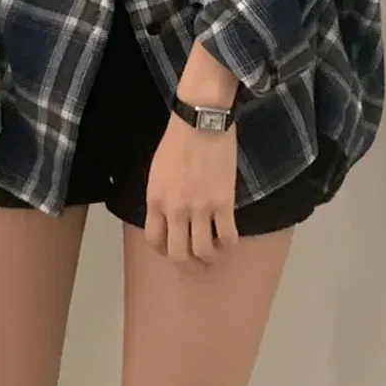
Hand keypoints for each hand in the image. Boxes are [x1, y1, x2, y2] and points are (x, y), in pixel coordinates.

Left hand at [145, 40, 239, 267]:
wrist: (200, 120)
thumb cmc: (178, 138)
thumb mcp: (158, 170)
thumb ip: (161, 195)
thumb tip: (169, 214)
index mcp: (155, 200)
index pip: (154, 240)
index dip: (165, 251)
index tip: (174, 250)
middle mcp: (174, 209)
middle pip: (178, 254)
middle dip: (188, 265)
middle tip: (198, 265)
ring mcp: (199, 208)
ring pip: (203, 251)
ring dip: (210, 258)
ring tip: (216, 253)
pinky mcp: (222, 202)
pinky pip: (227, 237)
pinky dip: (229, 245)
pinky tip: (230, 240)